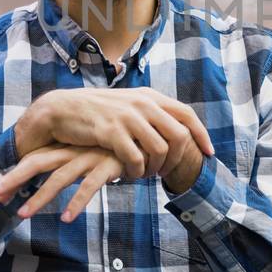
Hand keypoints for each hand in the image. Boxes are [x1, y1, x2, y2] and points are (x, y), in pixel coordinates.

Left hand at [0, 144, 123, 223]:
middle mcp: (73, 150)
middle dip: (14, 179)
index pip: (33, 160)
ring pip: (59, 177)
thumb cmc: (113, 150)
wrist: (146, 137)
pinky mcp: (107, 166)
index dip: (13, 175)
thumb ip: (70, 166)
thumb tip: (50, 181)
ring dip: (39, 197)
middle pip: (37, 162)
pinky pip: (89, 186)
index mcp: (65, 148)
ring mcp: (89, 157)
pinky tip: (66, 218)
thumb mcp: (87, 156)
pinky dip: (76, 202)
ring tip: (22, 215)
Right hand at [16, 88, 214, 181]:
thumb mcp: (128, 104)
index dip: (201, 135)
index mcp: (149, 96)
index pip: (187, 114)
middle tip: (165, 172)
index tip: (209, 153)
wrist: (62, 110)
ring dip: (155, 168)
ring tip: (144, 174)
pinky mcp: (111, 132)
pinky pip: (135, 159)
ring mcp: (127, 117)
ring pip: (159, 150)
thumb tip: (176, 130)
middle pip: (178, 135)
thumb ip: (151, 113)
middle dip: (177, 158)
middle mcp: (142, 104)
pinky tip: (128, 175)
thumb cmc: (97, 112)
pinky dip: (135, 172)